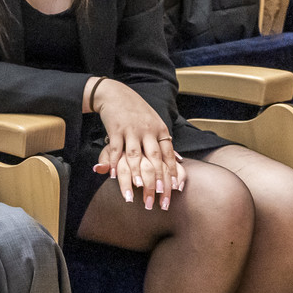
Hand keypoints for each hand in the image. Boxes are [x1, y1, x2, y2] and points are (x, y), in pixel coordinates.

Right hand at [90, 79, 185, 209]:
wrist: (115, 93)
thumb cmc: (136, 111)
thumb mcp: (155, 123)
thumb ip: (165, 142)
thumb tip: (179, 160)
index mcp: (160, 130)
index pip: (168, 156)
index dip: (170, 174)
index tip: (172, 191)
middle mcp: (148, 131)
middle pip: (154, 160)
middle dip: (155, 182)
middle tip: (156, 199)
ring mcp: (131, 130)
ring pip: (135, 157)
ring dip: (135, 176)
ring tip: (135, 192)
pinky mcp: (115, 129)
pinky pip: (116, 148)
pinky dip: (114, 162)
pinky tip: (113, 175)